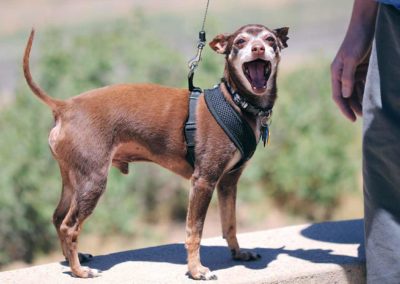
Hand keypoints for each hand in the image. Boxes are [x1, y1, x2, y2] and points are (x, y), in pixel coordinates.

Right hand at [330, 0, 377, 121]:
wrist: (365, 27)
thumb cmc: (355, 42)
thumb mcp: (350, 59)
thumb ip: (347, 78)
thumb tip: (346, 96)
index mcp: (336, 74)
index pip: (338, 96)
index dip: (344, 109)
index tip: (352, 119)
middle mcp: (342, 75)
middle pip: (347, 96)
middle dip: (353, 107)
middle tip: (364, 118)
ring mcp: (352, 73)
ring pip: (355, 92)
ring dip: (361, 101)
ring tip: (369, 111)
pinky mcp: (361, 70)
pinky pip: (362, 85)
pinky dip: (366, 92)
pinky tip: (372, 99)